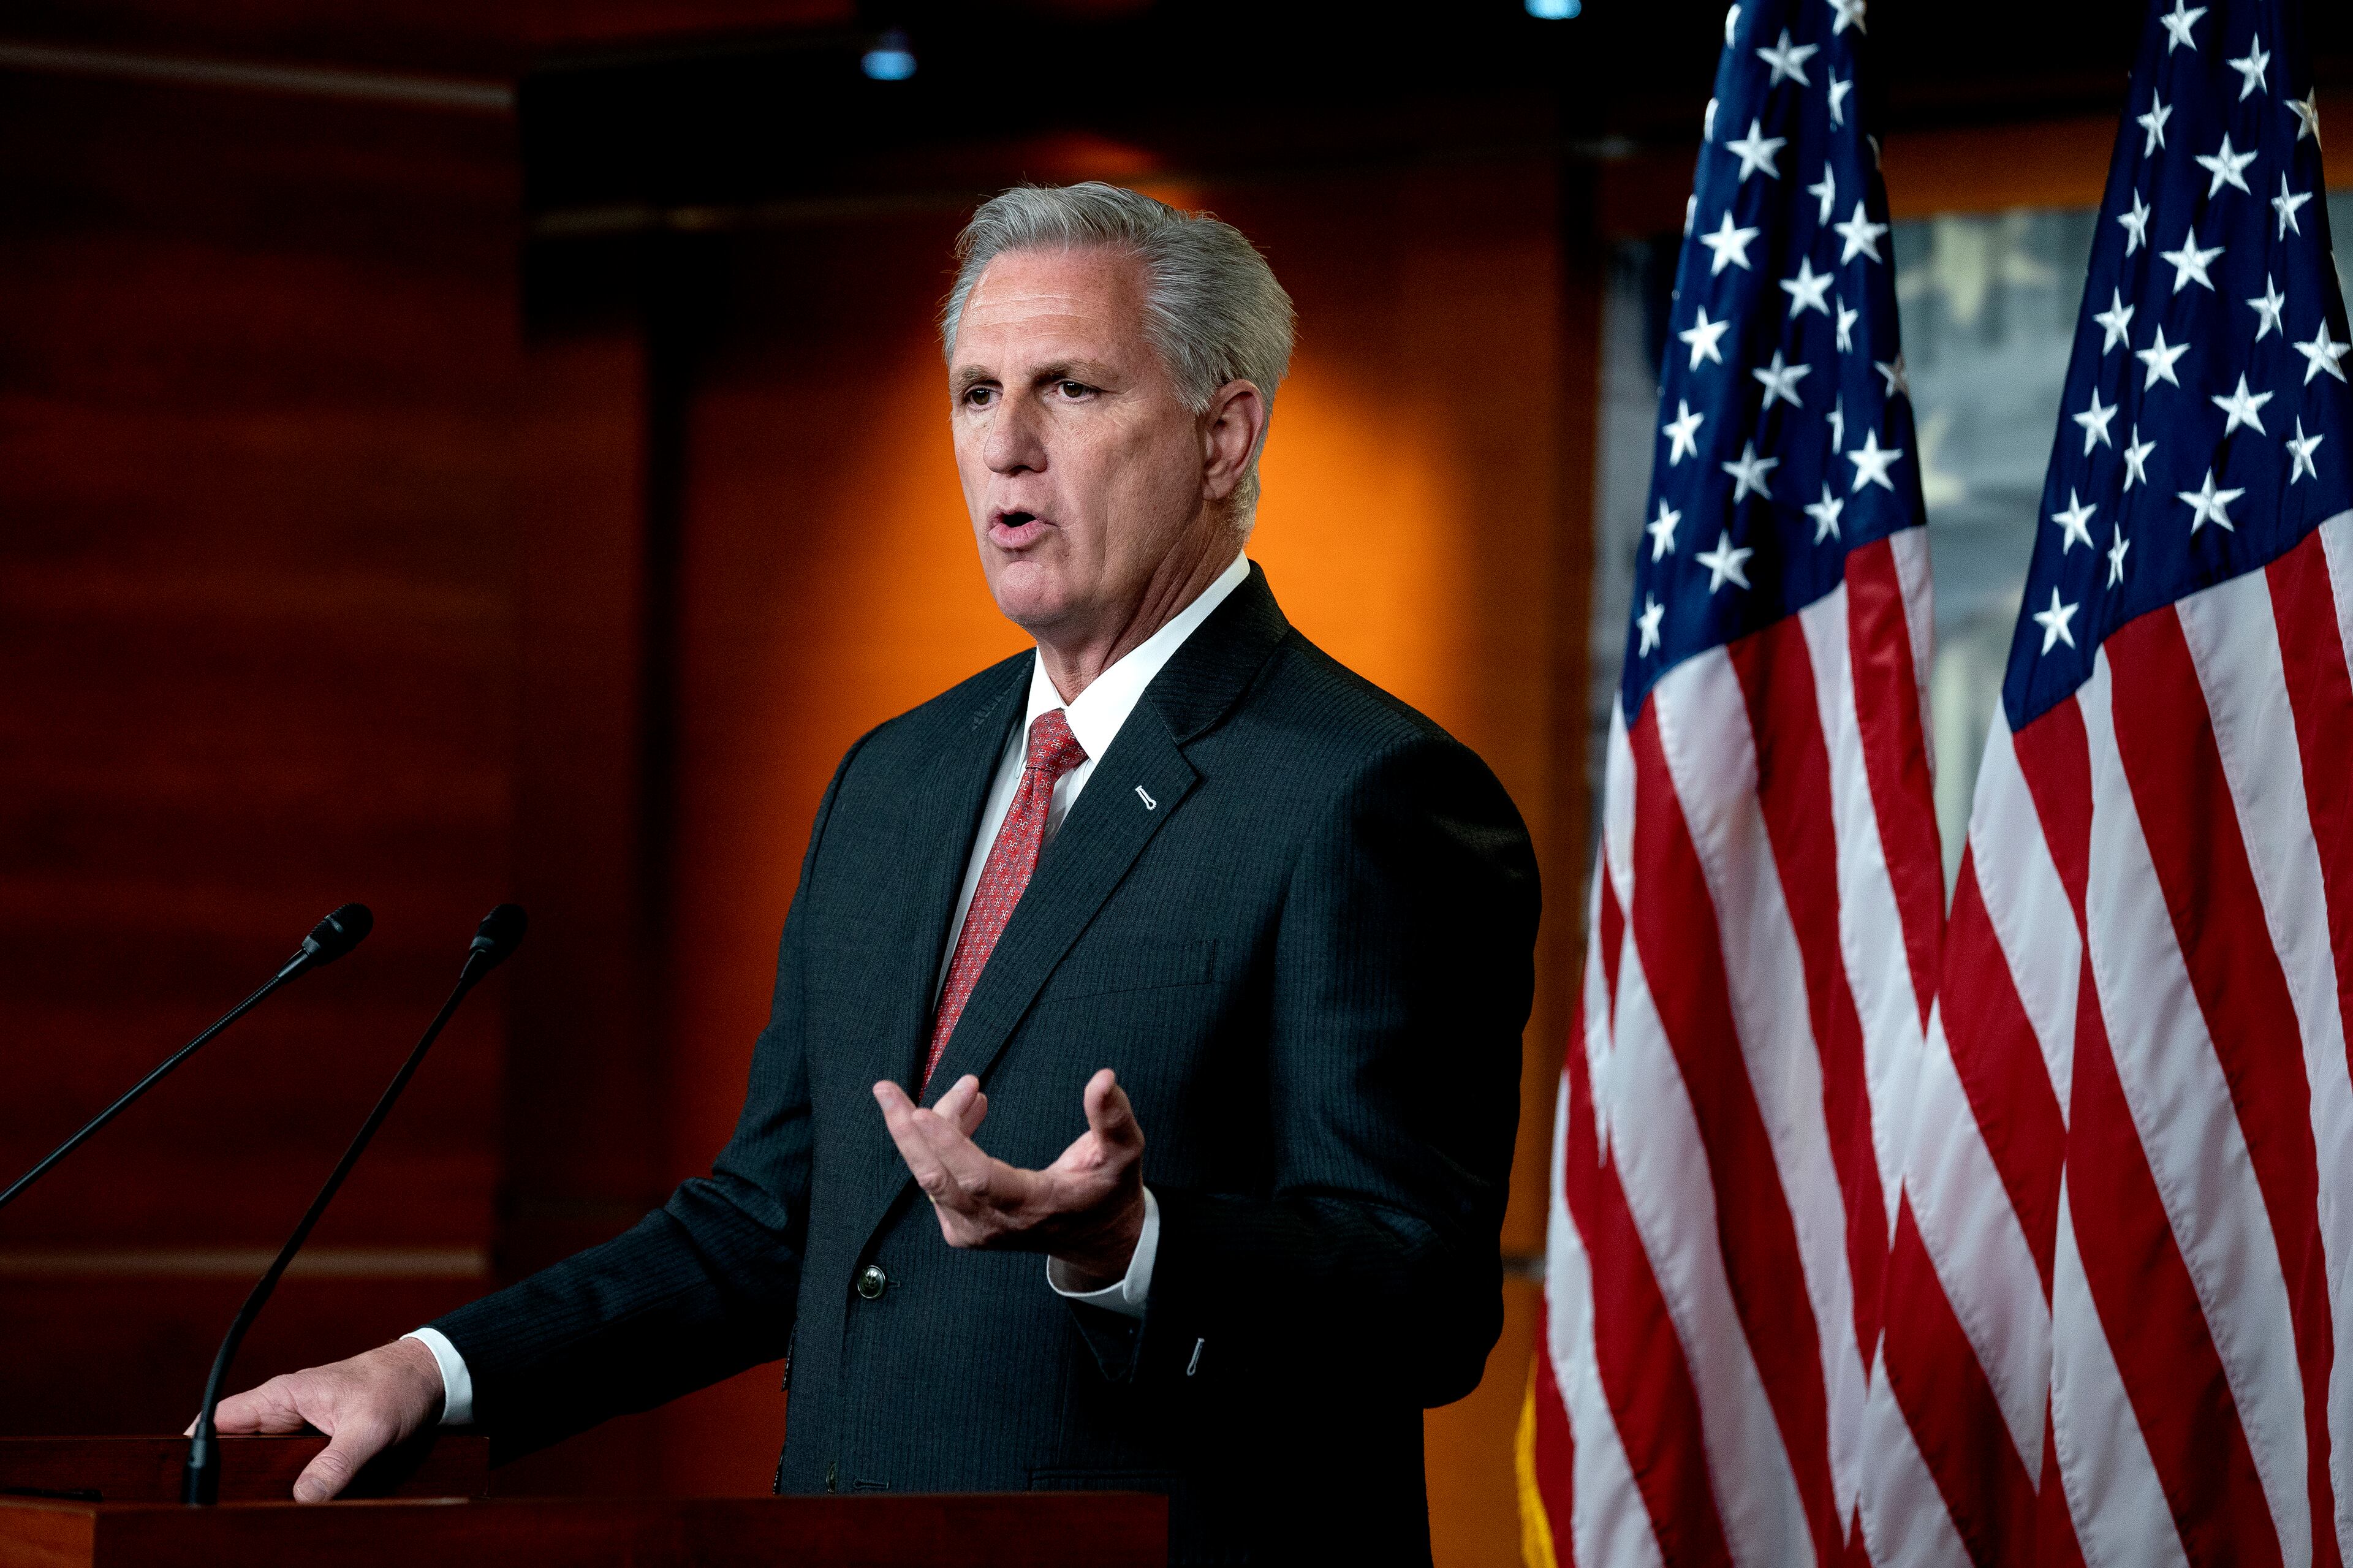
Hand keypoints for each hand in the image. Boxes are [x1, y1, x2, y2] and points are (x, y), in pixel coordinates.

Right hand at [195, 1337, 443, 1501]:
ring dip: (258, 1483)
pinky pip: (287, 1465)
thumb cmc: (398, 1387)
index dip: (195, 1447)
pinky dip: (284, 1483)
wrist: (430, 1376)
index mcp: (281, 1396)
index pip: (218, 1420)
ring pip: (261, 1460)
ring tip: (251, 1514)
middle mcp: (283, 1410)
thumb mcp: (370, 1428)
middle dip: (227, 1476)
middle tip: (221, 1510)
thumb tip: (303, 1498)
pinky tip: (286, 1507)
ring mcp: (298, 1426)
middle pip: (235, 1447)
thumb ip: (337, 1462)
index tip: (184, 1482)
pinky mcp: (315, 1441)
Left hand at [873, 1067, 1146, 1285]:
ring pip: (932, 1175)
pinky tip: (967, 1111)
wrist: (1095, 1238)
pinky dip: (940, 1143)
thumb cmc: (1107, 1191)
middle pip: (935, 1179)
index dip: (949, 1144)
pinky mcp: (961, 1228)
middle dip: (905, 1132)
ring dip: (934, 1126)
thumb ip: (1113, 1118)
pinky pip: (936, 1181)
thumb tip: (1103, 1078)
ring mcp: (972, 1230)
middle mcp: (994, 1224)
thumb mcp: (1123, 1155)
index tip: (921, 1110)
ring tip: (969, 1089)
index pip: (979, 1179)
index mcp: (1032, 1206)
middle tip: (886, 1090)